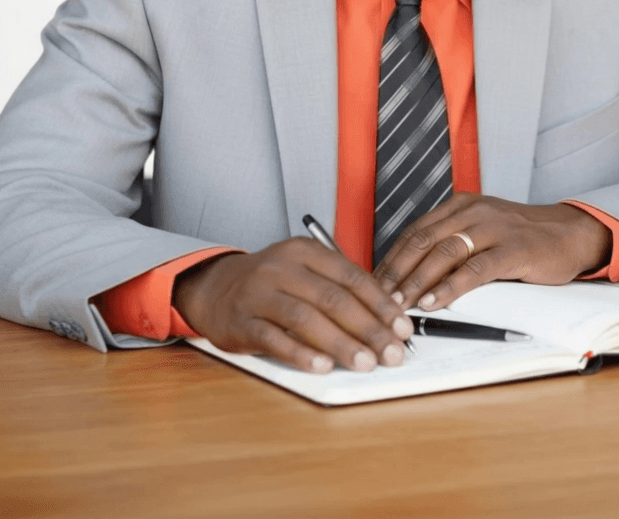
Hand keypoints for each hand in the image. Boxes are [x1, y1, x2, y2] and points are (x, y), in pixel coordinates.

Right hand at [172, 239, 413, 373]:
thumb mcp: (305, 272)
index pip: (353, 277)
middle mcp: (283, 268)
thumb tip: (385, 321)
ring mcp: (259, 293)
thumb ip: (339, 289)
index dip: (382, 305)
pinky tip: (322, 366)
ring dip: (340, 343)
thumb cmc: (272, 283)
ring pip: (307, 318)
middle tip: (391, 353)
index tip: (403, 328)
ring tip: (364, 363)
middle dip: (369, 329)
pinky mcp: (241, 320)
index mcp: (306, 252)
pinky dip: (301, 354)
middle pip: (334, 299)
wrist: (215, 287)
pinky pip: (274, 339)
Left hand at [372, 194, 612, 310]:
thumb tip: (411, 276)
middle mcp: (473, 211)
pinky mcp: (513, 249)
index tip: (373, 284)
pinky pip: (475, 269)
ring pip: (444, 253)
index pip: (415, 232)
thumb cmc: (521, 237)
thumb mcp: (481, 230)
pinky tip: (434, 301)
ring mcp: (494, 228)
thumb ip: (452, 243)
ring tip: (399, 304)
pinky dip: (450, 287)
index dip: (391, 259)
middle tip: (377, 299)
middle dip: (396, 272)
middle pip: (423, 241)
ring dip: (417, 281)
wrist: (568, 233)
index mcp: (460, 206)